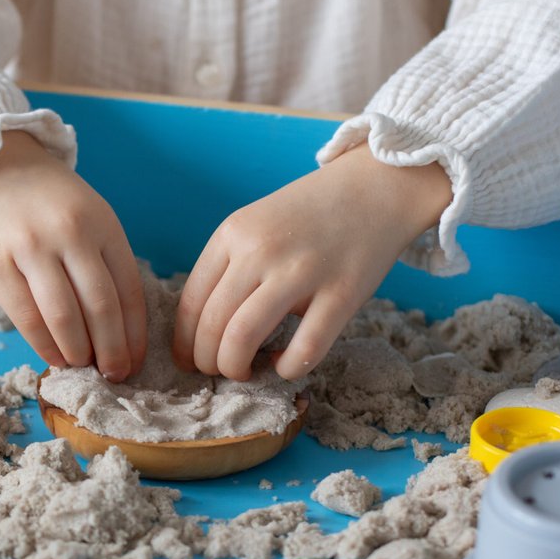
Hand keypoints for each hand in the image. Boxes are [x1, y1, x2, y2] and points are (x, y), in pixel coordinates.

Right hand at [0, 132, 146, 380]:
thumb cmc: (49, 204)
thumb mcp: (89, 218)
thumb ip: (104, 264)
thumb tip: (119, 333)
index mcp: (102, 224)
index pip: (128, 290)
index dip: (133, 334)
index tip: (134, 362)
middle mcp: (69, 233)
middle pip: (100, 307)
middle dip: (111, 351)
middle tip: (113, 374)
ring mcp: (30, 246)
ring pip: (63, 316)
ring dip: (77, 352)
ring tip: (82, 366)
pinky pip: (25, 316)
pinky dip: (43, 345)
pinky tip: (53, 357)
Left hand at [173, 145, 451, 381]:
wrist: (376, 186)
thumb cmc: (309, 215)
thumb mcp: (255, 225)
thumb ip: (228, 268)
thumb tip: (201, 331)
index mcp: (232, 234)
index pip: (191, 303)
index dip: (184, 343)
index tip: (187, 361)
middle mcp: (260, 250)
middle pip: (211, 325)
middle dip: (206, 362)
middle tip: (217, 371)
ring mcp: (302, 271)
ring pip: (242, 339)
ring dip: (235, 368)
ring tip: (244, 371)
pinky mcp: (343, 293)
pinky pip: (303, 350)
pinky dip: (286, 370)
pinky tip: (286, 365)